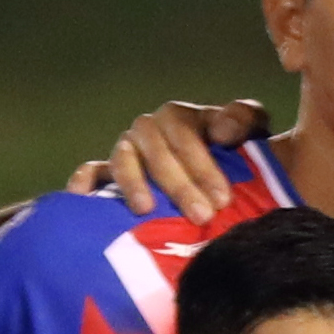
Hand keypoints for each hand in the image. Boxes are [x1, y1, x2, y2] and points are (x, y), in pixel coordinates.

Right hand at [76, 98, 264, 217]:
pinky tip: (81, 195)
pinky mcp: (110, 172)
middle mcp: (150, 130)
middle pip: (156, 152)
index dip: (202, 165)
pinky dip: (85, 180)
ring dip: (132, 183)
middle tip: (201, 216)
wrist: (229, 171)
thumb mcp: (252, 130)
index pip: (185, 135)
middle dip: (179, 185)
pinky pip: (91, 172)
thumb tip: (221, 130)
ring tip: (146, 210)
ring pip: (123, 159)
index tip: (222, 198)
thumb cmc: (239, 150)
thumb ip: (244, 119)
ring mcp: (128, 149)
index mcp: (180, 117)